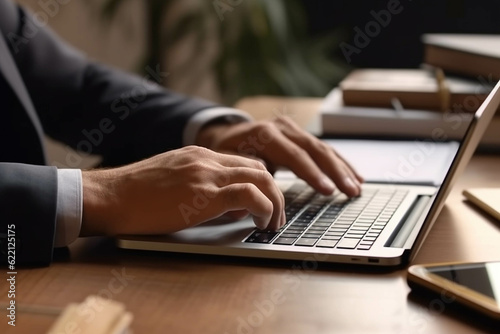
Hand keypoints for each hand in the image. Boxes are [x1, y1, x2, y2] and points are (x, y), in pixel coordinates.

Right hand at [80, 146, 284, 236]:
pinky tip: (262, 223)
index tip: (265, 204)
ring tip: (273, 224)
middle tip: (276, 217)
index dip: (261, 184)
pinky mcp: (202, 195)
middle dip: (276, 193)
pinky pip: (249, 195)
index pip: (245, 163)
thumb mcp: (173, 182)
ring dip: (276, 203)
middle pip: (260, 169)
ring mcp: (205, 174)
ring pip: (262, 178)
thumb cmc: (134, 195)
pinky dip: (264, 208)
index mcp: (199, 155)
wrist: (109, 196)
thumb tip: (232, 207)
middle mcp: (206, 159)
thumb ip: (203, 188)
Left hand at [196, 116, 363, 196]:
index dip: (312, 174)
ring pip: (322, 148)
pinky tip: (353, 174)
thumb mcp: (227, 163)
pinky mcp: (298, 134)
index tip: (328, 190)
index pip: (294, 155)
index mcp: (265, 135)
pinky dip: (338, 162)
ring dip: (342, 168)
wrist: (224, 134)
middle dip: (335, 172)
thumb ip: (244, 175)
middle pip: (314, 150)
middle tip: (350, 191)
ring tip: (357, 186)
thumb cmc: (225, 152)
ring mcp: (292, 129)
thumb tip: (257, 193)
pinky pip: (322, 148)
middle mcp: (281, 128)